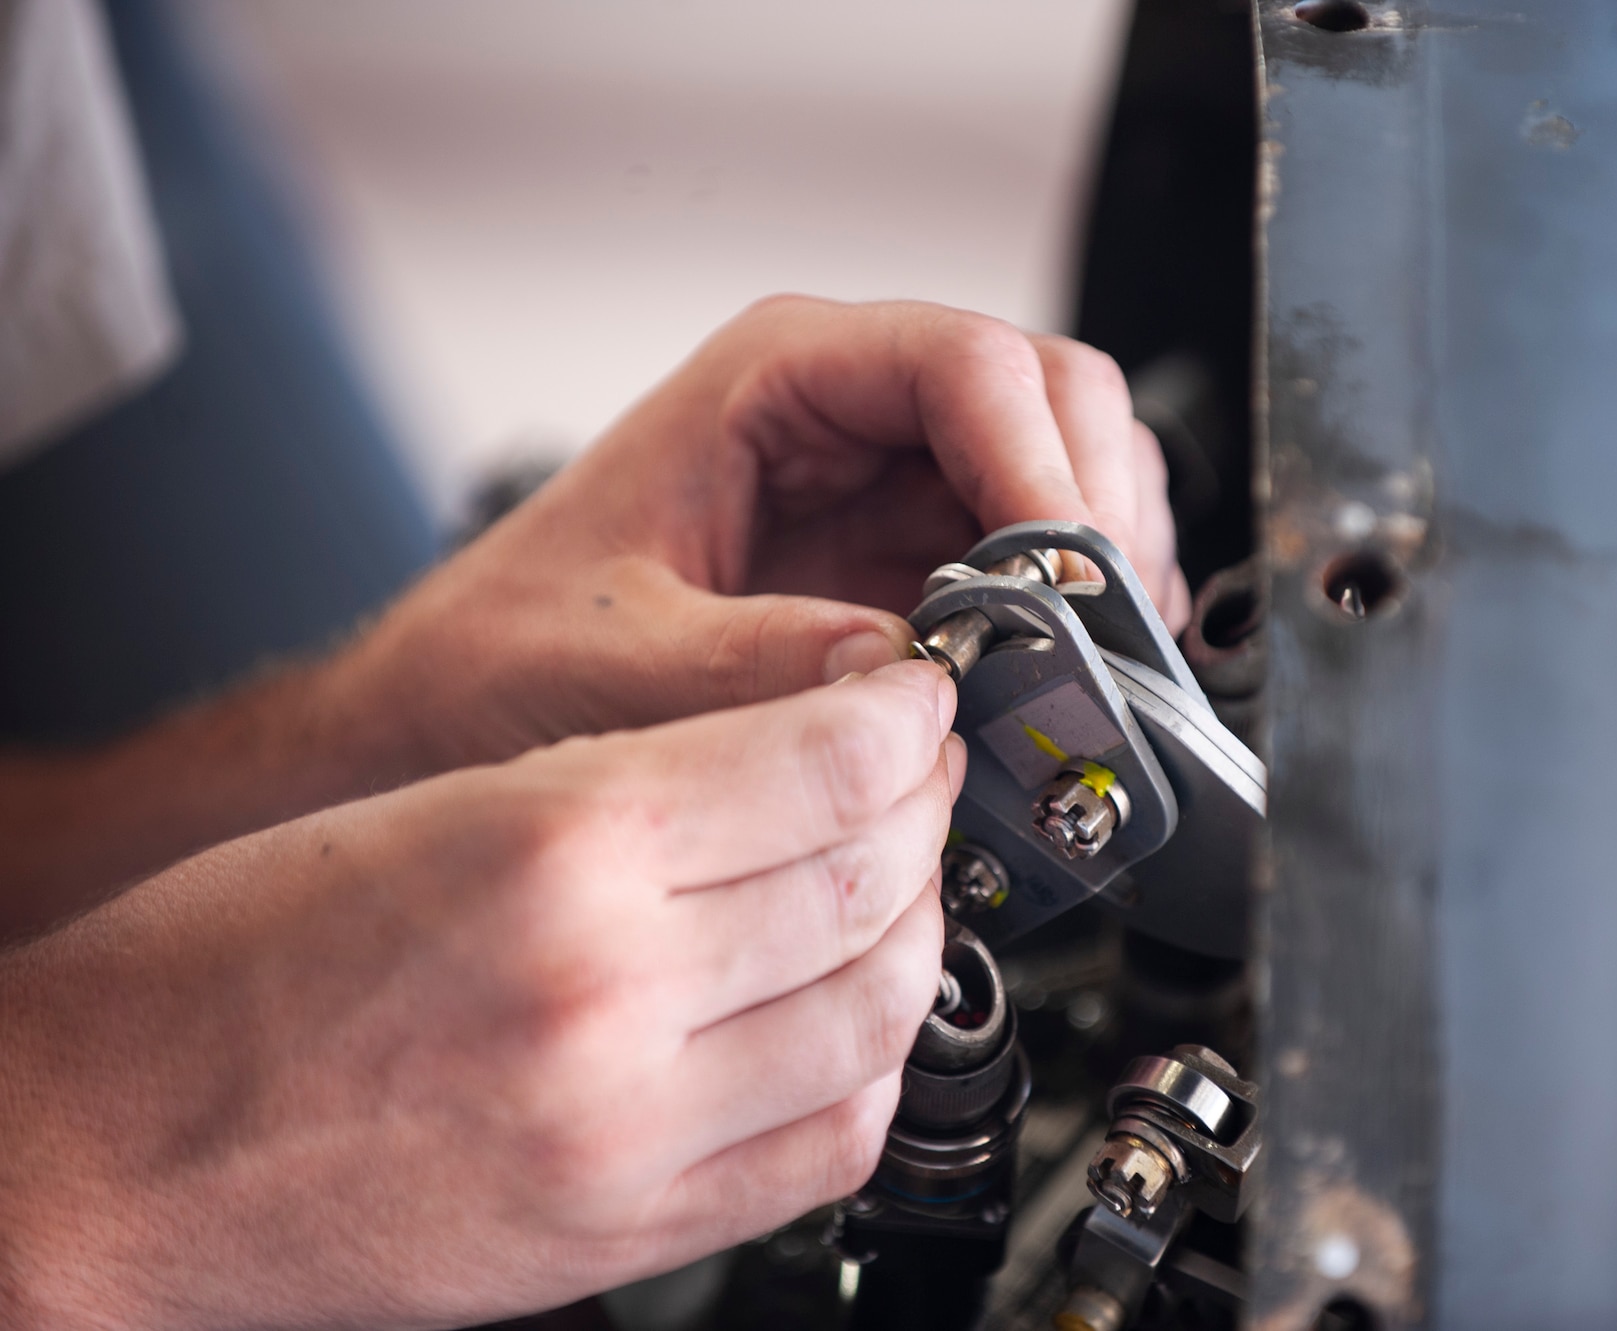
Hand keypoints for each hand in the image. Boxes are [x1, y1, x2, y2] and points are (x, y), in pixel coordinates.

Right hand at [0, 662, 959, 1329]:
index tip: (912, 696)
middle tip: (918, 772)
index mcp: (554, 846)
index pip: (824, 760)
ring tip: (897, 883)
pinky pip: (831, 1143)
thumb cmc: (231, 962)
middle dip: (924, 805)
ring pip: (880, 1009)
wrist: (113, 1149)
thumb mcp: (439, 799)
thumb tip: (804, 754)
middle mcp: (609, 993)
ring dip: (920, 928)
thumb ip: (641, 780)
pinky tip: (852, 1015)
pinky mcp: (627, 1228)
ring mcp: (628, 1130)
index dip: (900, 715)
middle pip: (870, 878)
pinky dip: (872, 1063)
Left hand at [337, 295, 1186, 776]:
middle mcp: (855, 409)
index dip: (1040, 465)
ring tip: (1095, 663)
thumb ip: (746, 663)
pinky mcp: (917, 558)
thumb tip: (897, 674)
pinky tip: (1075, 673)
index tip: (1062, 581)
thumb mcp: (610, 660)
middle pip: (1051, 399)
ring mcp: (897, 481)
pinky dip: (1083, 608)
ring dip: (1104, 561)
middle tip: (1099, 632)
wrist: (471, 703)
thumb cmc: (507, 651)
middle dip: (1094, 510)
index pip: (967, 365)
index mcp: (780, 376)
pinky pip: (1044, 554)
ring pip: (1070, 467)